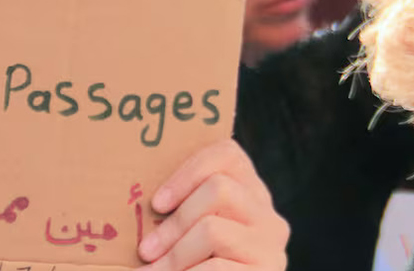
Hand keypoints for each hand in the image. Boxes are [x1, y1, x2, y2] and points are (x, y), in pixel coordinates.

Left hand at [136, 140, 289, 270]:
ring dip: (174, 255)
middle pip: (218, 189)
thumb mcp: (192, 232)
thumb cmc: (196, 265)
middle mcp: (269, 217)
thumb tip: (141, 201)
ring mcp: (271, 248)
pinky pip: (216, 267)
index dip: (188, 171)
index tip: (157, 203)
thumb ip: (183, 210)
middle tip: (145, 252)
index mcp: (250, 194)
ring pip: (213, 229)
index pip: (228, 154)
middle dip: (173, 223)